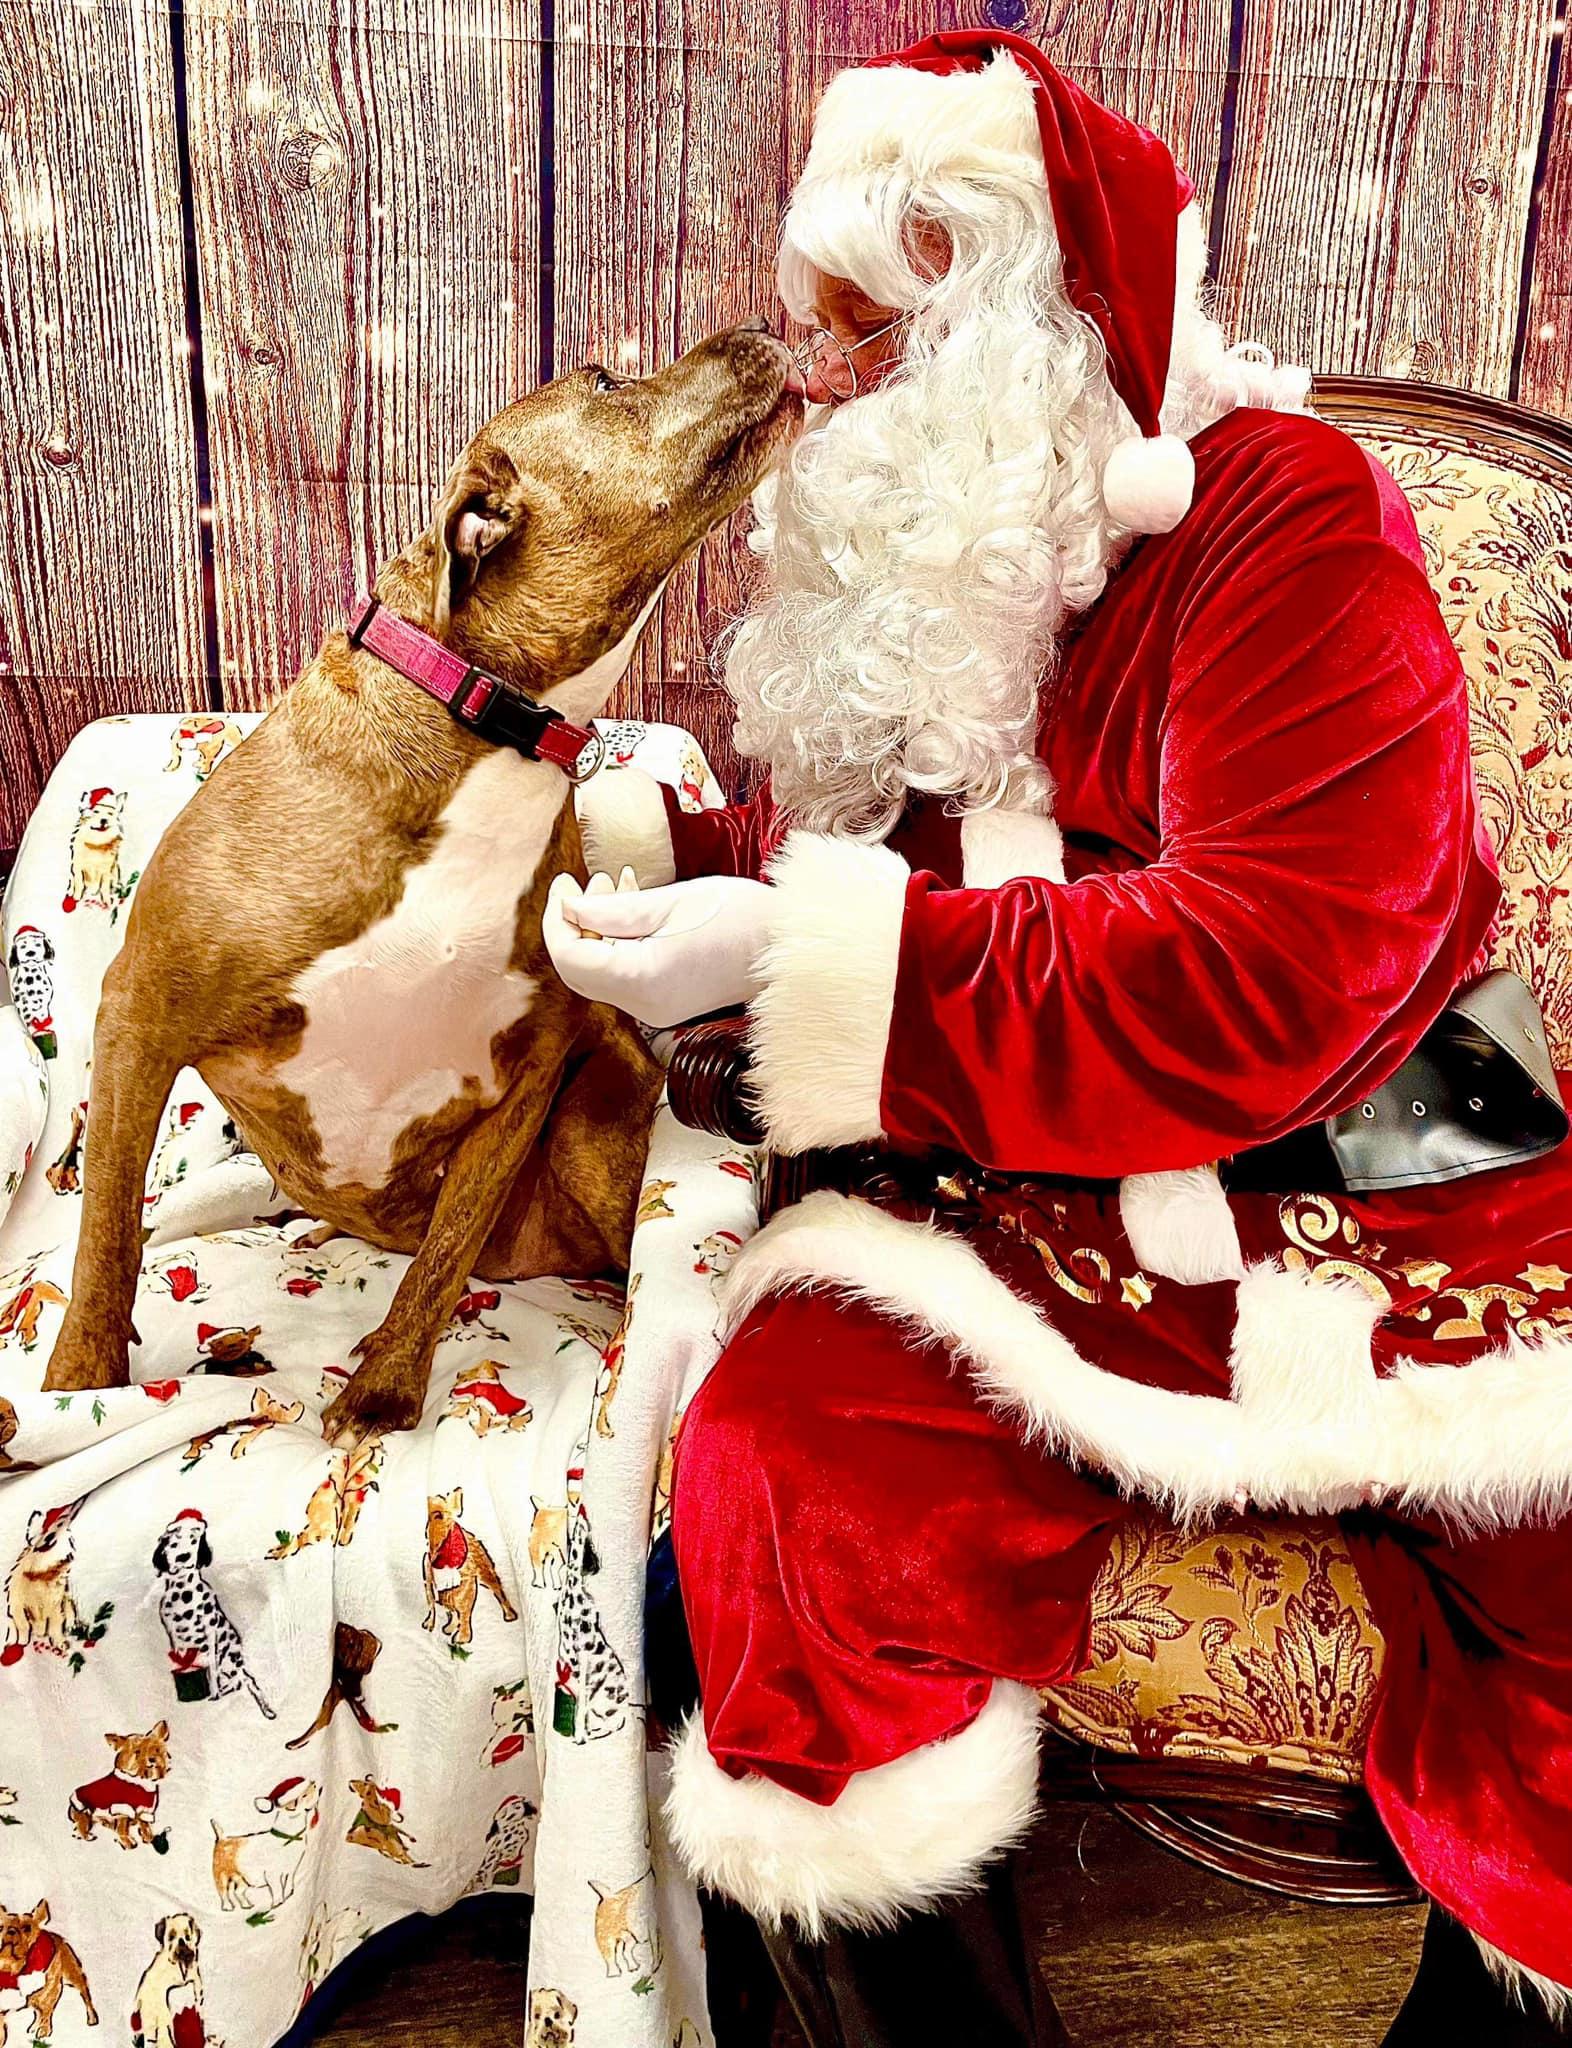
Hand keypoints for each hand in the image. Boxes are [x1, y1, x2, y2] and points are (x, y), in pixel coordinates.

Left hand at [543, 870, 772, 1028]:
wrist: (790, 946)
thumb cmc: (741, 917)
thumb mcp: (671, 901)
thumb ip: (613, 909)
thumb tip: (571, 908)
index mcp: (642, 979)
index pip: (571, 956)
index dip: (558, 919)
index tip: (564, 884)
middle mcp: (644, 1005)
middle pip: (580, 970)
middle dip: (574, 925)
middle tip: (579, 884)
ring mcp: (656, 1010)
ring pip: (601, 972)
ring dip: (598, 930)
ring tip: (614, 884)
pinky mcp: (667, 1003)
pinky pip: (625, 976)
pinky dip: (619, 943)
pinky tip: (635, 907)